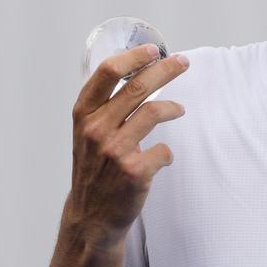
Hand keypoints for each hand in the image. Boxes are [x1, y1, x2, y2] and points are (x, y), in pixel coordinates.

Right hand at [63, 44, 189, 246]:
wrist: (91, 217)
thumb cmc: (94, 169)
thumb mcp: (87, 133)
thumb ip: (104, 107)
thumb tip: (137, 74)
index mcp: (83, 114)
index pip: (107, 72)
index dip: (133, 57)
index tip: (152, 49)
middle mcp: (96, 129)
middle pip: (137, 86)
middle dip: (165, 69)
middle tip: (183, 62)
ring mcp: (115, 150)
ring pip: (154, 112)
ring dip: (173, 107)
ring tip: (179, 109)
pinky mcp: (134, 171)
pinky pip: (163, 150)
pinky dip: (166, 152)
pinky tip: (162, 157)